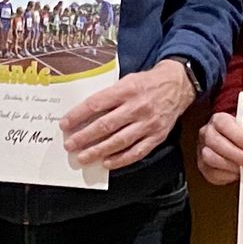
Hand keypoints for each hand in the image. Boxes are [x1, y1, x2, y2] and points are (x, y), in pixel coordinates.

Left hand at [61, 61, 194, 169]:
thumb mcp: (126, 80)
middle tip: (70, 145)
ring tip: (83, 157)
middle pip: (106, 125)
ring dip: (99, 151)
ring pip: (120, 141)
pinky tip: (107, 163)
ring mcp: (148, 123)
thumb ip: (108, 95)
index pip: (96, 104)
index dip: (78, 115)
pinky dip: (121, 159)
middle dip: (85, 137)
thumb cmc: (147, 83)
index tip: (65, 124)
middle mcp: (137, 107)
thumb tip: (85, 113)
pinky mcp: (157, 136)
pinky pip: (137, 151)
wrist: (177, 85)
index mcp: (127, 89)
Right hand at [196, 111, 242, 184]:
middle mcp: (207, 133)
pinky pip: (211, 173)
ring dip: (230, 165)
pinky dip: (225, 175)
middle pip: (216, 142)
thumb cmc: (240, 135)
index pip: (224, 124)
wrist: (227, 142)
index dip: (238, 136)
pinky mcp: (203, 166)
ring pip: (210, 158)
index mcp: (218, 120)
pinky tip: (236, 174)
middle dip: (236, 154)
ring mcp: (202, 150)